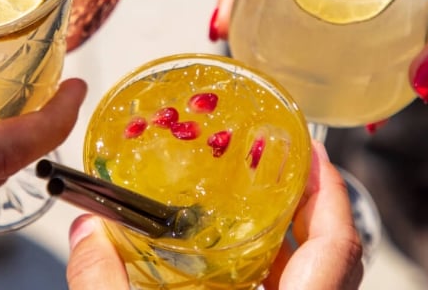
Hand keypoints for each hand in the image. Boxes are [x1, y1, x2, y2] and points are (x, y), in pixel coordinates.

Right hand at [66, 142, 362, 289]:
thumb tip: (88, 234)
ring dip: (286, 239)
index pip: (338, 249)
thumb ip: (106, 284)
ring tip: (256, 202)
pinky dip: (263, 273)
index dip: (330, 193)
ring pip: (309, 281)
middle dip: (305, 205)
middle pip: (329, 258)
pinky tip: (230, 262)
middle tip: (276, 164)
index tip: (310, 150)